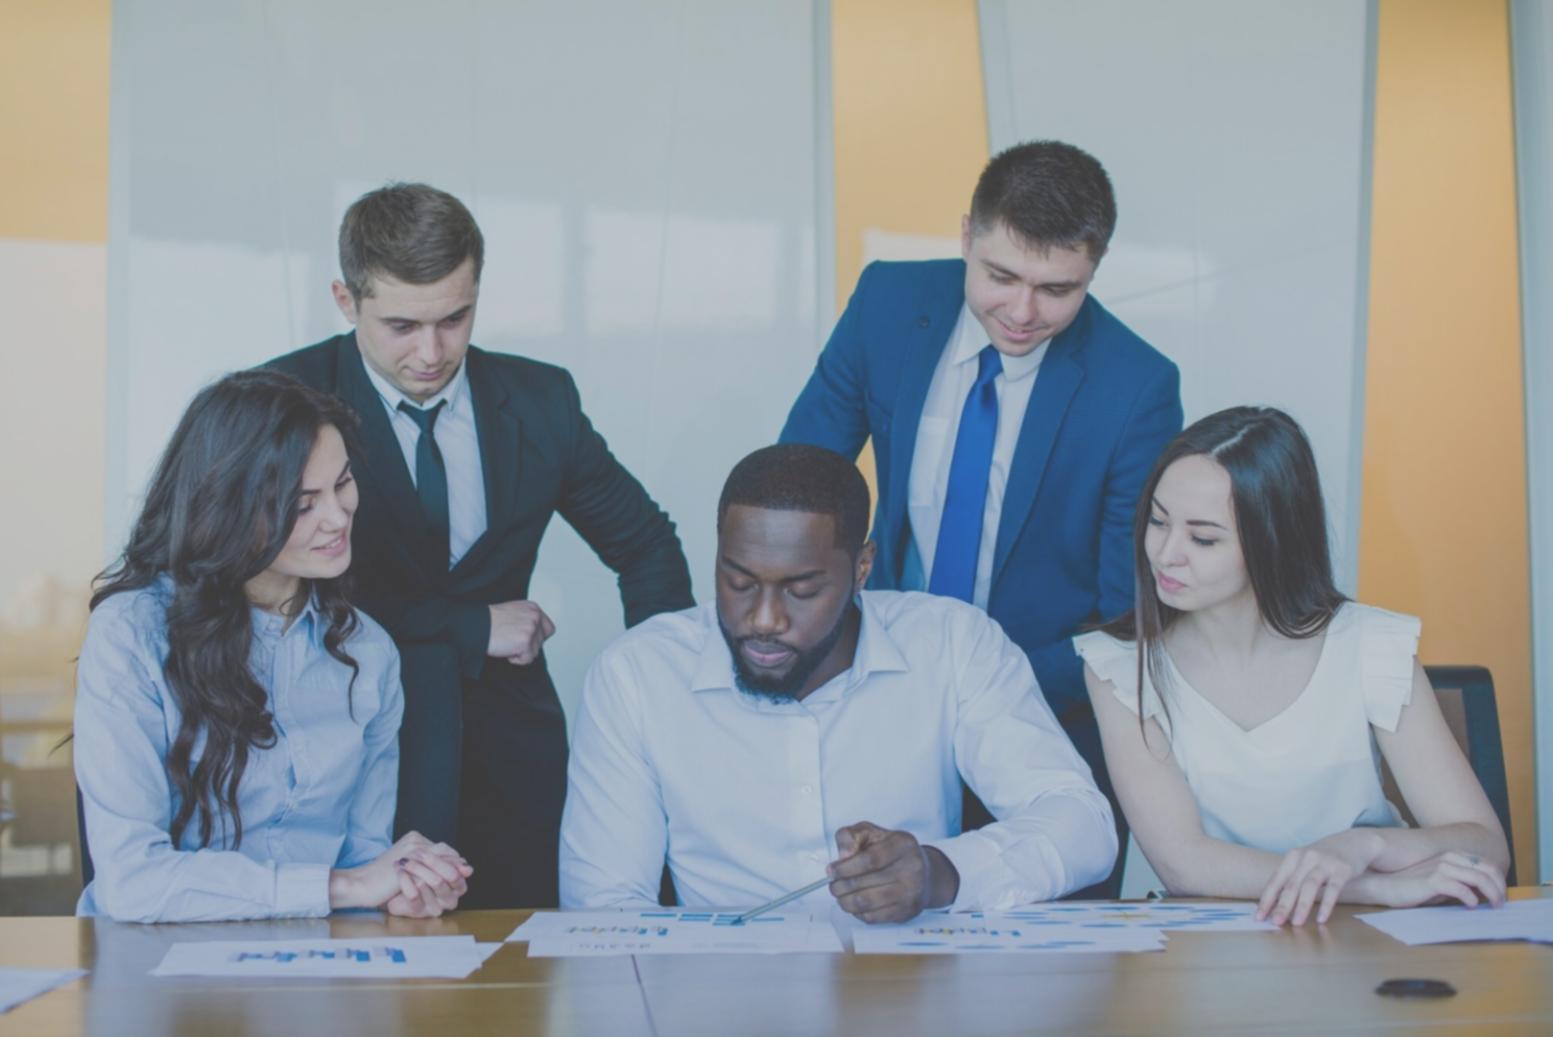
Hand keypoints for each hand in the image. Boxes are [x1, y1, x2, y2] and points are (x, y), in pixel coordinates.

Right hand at [329, 831, 472, 915]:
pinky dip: (442, 874)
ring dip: (452, 870)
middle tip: (467, 872)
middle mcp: (414, 840)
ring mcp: (412, 849)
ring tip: (461, 879)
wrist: (361, 884)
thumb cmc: (382, 881)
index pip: (439, 848)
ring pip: (439, 858)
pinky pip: (431, 867)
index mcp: (413, 840)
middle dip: (456, 862)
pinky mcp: (409, 860)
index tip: (464, 869)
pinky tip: (450, 882)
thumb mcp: (408, 870)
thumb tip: (450, 869)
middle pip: (443, 850)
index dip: (452, 858)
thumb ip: (425, 866)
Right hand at [488, 600, 554, 663]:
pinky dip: (515, 659)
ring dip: (520, 652)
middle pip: (542, 642)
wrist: (476, 627)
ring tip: (506, 643)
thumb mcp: (514, 612)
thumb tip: (535, 634)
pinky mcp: (525, 642)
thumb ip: (528, 620)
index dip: (537, 638)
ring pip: (535, 652)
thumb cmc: (489, 622)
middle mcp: (535, 616)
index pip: (548, 629)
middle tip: (512, 641)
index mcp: (533, 608)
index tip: (524, 639)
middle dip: (528, 646)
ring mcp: (531, 629)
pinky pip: (527, 659)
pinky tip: (505, 648)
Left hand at [827, 821, 958, 923]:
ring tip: (840, 896)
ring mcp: (911, 892)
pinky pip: (874, 917)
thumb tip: (843, 855)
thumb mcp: (871, 833)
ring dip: (845, 902)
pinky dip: (858, 913)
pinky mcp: (906, 911)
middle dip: (841, 886)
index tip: (832, 871)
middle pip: (865, 883)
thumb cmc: (891, 851)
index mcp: (903, 844)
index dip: (846, 867)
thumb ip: (851, 836)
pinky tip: (855, 904)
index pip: (870, 859)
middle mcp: (912, 868)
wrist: (923, 874)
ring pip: (866, 903)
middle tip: (833, 886)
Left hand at [1257, 829, 1384, 925]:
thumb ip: (1292, 879)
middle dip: (1282, 905)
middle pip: (1291, 885)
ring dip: (1301, 906)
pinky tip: (1321, 919)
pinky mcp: (1342, 869)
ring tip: (1296, 924)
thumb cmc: (1324, 857)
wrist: (1354, 842)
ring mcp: (1324, 862)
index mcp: (1292, 857)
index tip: (1259, 916)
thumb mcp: (1304, 862)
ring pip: (1309, 886)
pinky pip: (1333, 889)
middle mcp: (1306, 857)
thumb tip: (1276, 905)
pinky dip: (1326, 905)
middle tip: (1275, 922)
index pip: (1275, 881)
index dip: (1266, 899)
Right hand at [1366, 852, 1506, 910]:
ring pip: (1478, 878)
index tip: (1501, 896)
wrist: (1384, 885)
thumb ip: (1458, 882)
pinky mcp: (1432, 880)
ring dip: (1491, 893)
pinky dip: (1471, 898)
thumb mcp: (1439, 882)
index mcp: (1451, 856)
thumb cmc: (1411, 887)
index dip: (1498, 880)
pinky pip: (1460, 888)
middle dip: (1500, 887)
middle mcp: (1448, 858)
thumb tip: (1481, 894)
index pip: (1485, 863)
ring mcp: (1440, 868)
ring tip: (1493, 906)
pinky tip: (1470, 906)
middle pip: (1487, 869)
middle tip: (1501, 903)